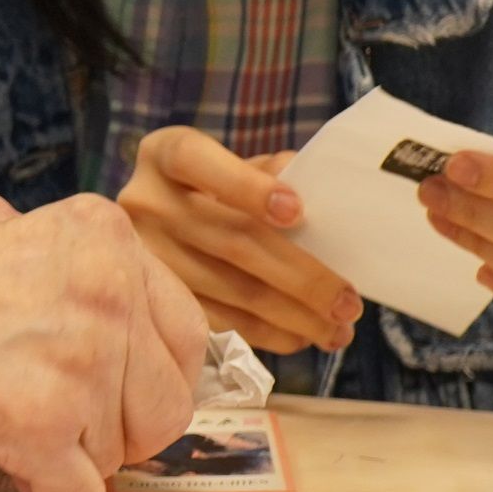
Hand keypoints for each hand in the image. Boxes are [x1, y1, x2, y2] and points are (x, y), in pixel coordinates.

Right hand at [0, 196, 204, 491]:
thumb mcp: (15, 227)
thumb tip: (129, 332)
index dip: (152, 376)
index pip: (186, 334)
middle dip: (122, 426)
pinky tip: (6, 452)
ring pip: (120, 453)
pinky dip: (44, 486)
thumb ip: (84, 269)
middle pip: (167, 405)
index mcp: (112, 241)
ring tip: (14, 417)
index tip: (119, 389)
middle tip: (69, 420)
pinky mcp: (47, 425)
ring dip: (72, 452)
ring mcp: (85, 364)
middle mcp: (113, 297)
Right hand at [118, 125, 361, 353]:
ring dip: (293, 315)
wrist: (158, 223)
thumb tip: (316, 196)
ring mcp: (144, 255)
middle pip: (230, 239)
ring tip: (337, 329)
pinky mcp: (153, 299)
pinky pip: (218, 321)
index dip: (247, 187)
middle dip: (300, 276)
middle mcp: (145, 203)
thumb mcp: (234, 166)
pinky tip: (300, 337)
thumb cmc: (213, 189)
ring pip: (230, 289)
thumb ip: (270, 172)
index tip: (298, 212)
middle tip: (348, 302)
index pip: (197, 161)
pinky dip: (266, 333)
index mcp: (164, 154)